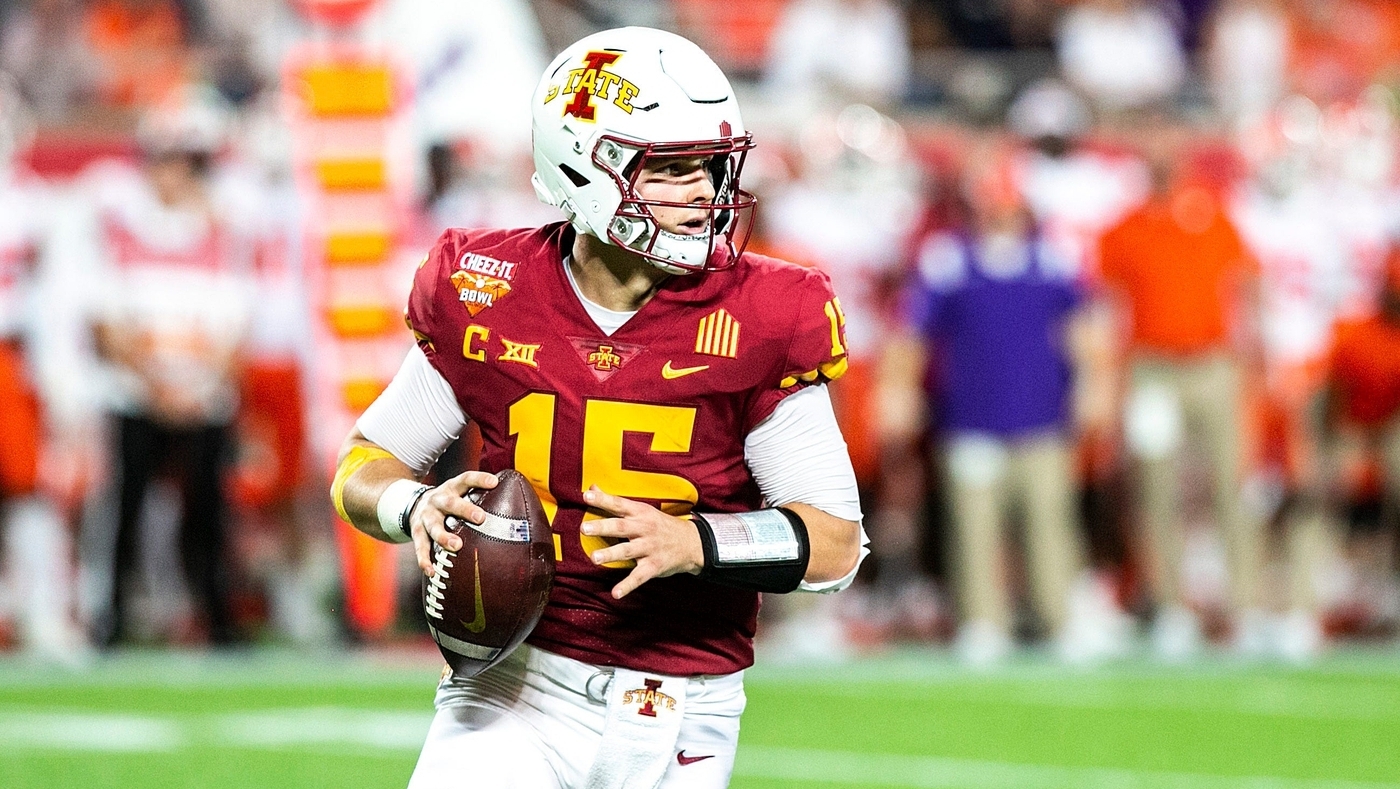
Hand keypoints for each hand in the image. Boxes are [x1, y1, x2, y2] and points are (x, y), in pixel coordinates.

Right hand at [409, 470, 498, 576]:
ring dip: (444, 536)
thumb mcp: (459, 493)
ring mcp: (426, 516)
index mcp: (452, 488)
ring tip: (456, 546)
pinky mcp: (416, 532)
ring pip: (433, 526)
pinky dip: (425, 560)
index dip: (479, 479)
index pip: (466, 479)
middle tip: (480, 518)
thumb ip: (481, 498)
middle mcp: (437, 500)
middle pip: (450, 503)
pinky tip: (432, 571)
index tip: (494, 482)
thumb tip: (517, 510)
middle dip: (464, 509)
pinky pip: (420, 547)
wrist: (412, 504)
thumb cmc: (448, 502)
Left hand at [581, 485, 703, 598]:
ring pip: (628, 551)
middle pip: (621, 527)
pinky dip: (627, 585)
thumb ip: (616, 502)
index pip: (619, 504)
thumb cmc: (660, 525)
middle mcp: (644, 529)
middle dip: (603, 527)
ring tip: (594, 558)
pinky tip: (616, 593)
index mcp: (640, 513)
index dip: (603, 499)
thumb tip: (592, 487)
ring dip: (611, 554)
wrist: (692, 543)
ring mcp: (649, 548)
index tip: (586, 495)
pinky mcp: (654, 566)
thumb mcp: (642, 510)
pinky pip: (639, 576)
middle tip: (584, 528)